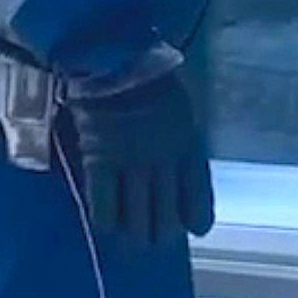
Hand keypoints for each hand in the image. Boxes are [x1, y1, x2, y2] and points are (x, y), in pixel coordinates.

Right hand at [64, 70, 212, 245]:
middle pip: (166, 216)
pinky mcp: (99, 162)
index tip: (196, 229)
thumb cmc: (149, 77)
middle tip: (155, 239)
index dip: (197, 218)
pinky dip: (106, 220)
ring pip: (137, 218)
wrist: (113, 57)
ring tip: (131, 240)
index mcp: (188, 144)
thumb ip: (182, 139)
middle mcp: (163, 161)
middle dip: (161, 233)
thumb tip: (182, 169)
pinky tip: (107, 225)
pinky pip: (103, 205)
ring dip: (135, 234)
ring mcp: (131, 163)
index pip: (198, 195)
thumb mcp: (181, 108)